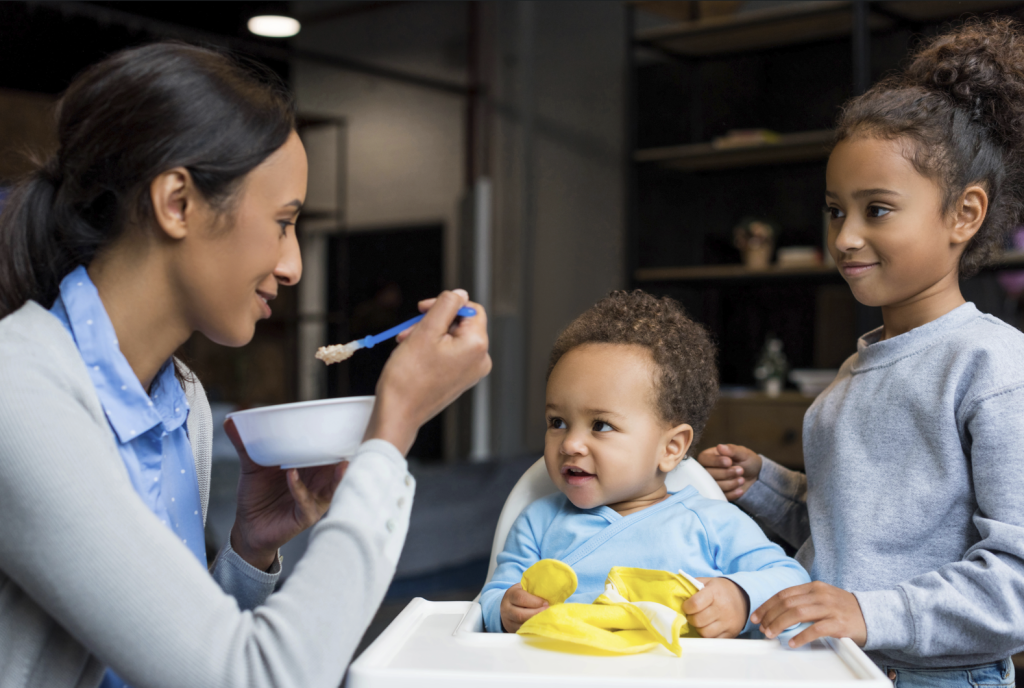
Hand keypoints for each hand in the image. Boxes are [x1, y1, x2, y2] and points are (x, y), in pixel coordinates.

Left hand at [225, 418, 347, 570]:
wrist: (248, 526)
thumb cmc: (258, 495)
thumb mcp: (253, 465)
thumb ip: (246, 444)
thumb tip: (231, 419)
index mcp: (311, 467)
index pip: (330, 450)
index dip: (338, 437)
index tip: (338, 422)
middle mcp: (319, 482)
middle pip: (337, 465)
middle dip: (341, 453)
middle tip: (340, 437)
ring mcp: (315, 499)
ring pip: (332, 485)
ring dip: (333, 473)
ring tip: (334, 459)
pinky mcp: (305, 516)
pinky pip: (306, 502)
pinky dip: (300, 488)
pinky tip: (292, 475)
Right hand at [366, 289, 490, 454]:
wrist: (398, 414)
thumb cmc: (408, 376)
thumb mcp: (426, 330)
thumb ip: (446, 306)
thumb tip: (460, 294)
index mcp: (477, 345)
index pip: (471, 309)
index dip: (446, 304)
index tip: (422, 308)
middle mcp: (480, 360)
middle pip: (460, 324)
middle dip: (432, 322)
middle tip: (408, 329)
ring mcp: (471, 373)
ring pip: (452, 339)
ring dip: (428, 335)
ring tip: (406, 343)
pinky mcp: (459, 381)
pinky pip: (449, 355)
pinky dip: (432, 350)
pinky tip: (413, 355)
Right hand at [500, 583, 548, 631]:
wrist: (508, 605)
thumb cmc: (521, 594)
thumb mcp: (525, 588)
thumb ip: (534, 589)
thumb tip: (550, 593)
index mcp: (510, 595)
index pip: (521, 598)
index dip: (535, 601)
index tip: (546, 603)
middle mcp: (506, 609)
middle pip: (520, 615)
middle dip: (537, 614)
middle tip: (548, 612)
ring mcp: (508, 621)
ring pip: (522, 625)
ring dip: (536, 623)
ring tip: (546, 619)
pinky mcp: (512, 630)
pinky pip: (523, 632)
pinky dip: (533, 629)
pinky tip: (541, 625)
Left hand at [682, 577, 749, 637]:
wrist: (743, 597)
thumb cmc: (720, 590)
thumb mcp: (707, 582)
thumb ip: (692, 585)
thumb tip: (674, 591)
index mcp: (714, 593)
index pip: (695, 604)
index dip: (686, 607)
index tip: (686, 607)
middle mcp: (722, 608)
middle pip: (698, 621)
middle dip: (691, 619)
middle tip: (692, 615)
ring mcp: (728, 622)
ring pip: (705, 633)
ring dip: (698, 628)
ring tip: (700, 622)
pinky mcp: (731, 633)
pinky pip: (714, 640)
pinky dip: (708, 636)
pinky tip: (708, 628)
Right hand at [697, 444, 762, 500]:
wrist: (755, 476)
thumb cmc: (746, 460)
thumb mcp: (742, 453)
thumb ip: (731, 450)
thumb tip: (719, 446)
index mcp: (709, 456)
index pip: (703, 459)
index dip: (715, 461)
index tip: (729, 462)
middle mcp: (706, 470)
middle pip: (708, 474)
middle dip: (725, 473)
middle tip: (740, 470)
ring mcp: (711, 483)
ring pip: (714, 486)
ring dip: (730, 484)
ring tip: (742, 479)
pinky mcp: (718, 494)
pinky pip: (721, 496)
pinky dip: (732, 493)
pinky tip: (740, 489)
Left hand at [751, 581, 866, 647]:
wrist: (873, 614)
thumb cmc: (843, 609)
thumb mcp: (822, 598)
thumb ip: (803, 601)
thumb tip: (777, 613)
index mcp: (814, 587)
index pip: (784, 594)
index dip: (767, 605)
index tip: (756, 616)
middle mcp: (820, 594)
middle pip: (787, 603)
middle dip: (770, 616)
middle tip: (761, 628)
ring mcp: (830, 608)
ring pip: (797, 613)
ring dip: (780, 625)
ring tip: (770, 634)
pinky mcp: (839, 623)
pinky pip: (816, 629)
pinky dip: (801, 636)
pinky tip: (792, 643)